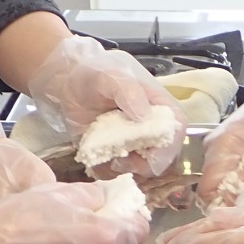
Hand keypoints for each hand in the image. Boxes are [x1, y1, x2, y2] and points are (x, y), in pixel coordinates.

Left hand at [25, 35, 184, 176]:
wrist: (66, 80)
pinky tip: (95, 160)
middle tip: (122, 160)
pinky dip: (106, 171)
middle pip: (163, 155)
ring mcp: (131, 143)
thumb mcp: (111, 75)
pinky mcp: (111, 152)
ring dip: (125, 169)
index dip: (170, 146)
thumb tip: (144, 116)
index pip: (177, 129)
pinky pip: (115, 171)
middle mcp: (149, 127)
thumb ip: (128, 91)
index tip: (150, 155)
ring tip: (106, 158)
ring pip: (140, 168)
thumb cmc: (94, 72)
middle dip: (146, 165)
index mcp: (158, 106)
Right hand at [199, 44, 243, 204]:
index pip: (206, 192)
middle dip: (227, 205)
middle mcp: (212, 148)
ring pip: (217, 183)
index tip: (242, 220)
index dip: (221, 210)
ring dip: (233, 195)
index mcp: (221, 148)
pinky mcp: (225, 147)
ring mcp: (216, 147)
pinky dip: (237, 184)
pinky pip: (225, 174)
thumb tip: (232, 207)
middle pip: (209, 189)